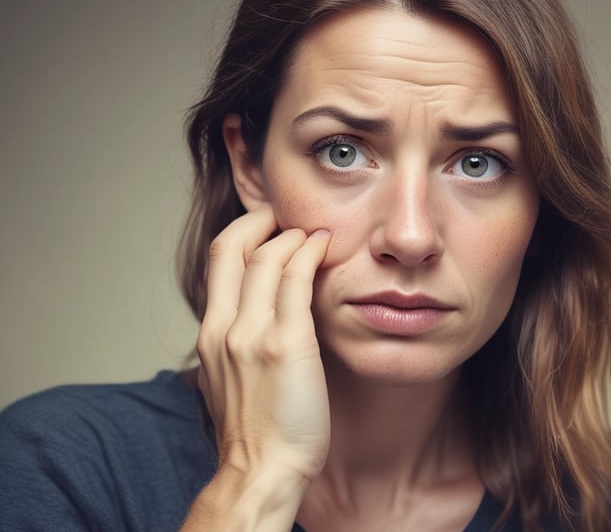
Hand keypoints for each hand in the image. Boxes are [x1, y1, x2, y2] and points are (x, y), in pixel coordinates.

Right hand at [196, 205, 331, 483]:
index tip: (266, 227)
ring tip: (314, 235)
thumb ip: (237, 341)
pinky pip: (295, 281)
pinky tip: (324, 248)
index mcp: (210, 333)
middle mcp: (225, 327)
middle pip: (233, 246)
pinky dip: (309, 255)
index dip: (242, 232)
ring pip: (267, 258)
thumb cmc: (254, 429)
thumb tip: (258, 313)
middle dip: (260, 220)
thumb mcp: (229, 377)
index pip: (218, 260)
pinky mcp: (286, 344)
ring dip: (293, 237)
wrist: (262, 469)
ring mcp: (253, 333)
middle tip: (286, 216)